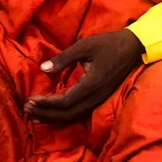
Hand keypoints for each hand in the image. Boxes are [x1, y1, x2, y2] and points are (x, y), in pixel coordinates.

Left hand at [25, 29, 143, 124]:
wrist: (134, 47)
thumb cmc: (108, 44)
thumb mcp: (84, 45)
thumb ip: (63, 58)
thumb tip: (43, 68)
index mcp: (92, 83)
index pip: (65, 101)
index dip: (46, 103)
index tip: (30, 99)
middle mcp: (96, 96)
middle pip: (67, 114)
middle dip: (46, 114)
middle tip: (27, 109)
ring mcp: (99, 100)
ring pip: (73, 117)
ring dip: (53, 118)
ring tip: (34, 116)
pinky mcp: (100, 99)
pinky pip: (80, 113)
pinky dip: (63, 116)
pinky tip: (52, 113)